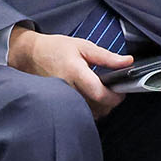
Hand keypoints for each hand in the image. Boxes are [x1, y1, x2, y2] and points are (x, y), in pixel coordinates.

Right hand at [7, 25, 130, 118]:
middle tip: (114, 91)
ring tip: (102, 94)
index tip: (122, 91)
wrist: (31, 56)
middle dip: (110, 102)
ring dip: (101, 107)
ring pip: (89, 113)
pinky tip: (90, 98)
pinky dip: (90, 109)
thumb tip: (128, 62)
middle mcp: (68, 88)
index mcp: (75, 72)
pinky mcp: (60, 104)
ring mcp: (62, 99)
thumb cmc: (56, 49)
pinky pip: (80, 113)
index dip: (115, 97)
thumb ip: (107, 57)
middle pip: (97, 107)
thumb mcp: (83, 46)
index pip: (100, 94)